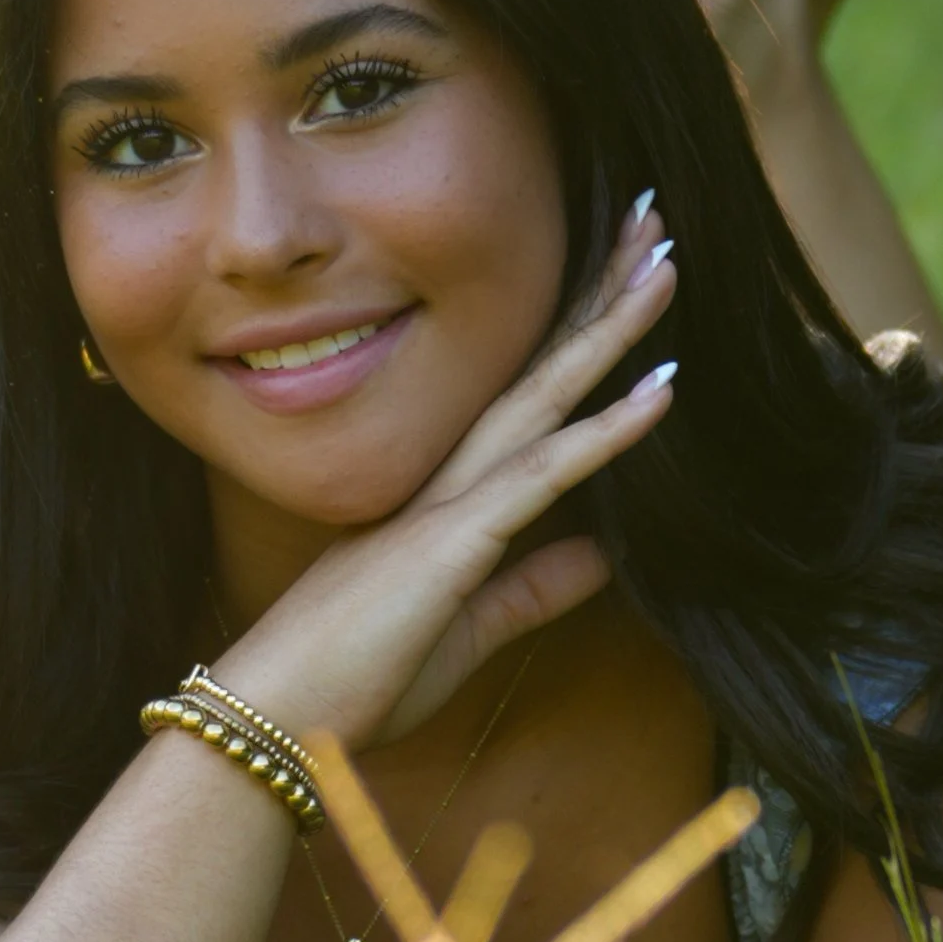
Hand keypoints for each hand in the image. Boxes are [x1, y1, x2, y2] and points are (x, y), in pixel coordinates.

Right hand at [218, 198, 677, 751]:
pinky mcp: (455, 541)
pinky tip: (659, 388)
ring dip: (609, 328)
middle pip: (541, 369)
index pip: (529, 402)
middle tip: (649, 222)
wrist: (279, 718)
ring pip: (547, 396)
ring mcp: (450, 504)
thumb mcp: (465, 633)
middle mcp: (448, 482)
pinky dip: (604, 430)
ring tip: (663, 262)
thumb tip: (598, 558)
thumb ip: (530, 590)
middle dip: (597, 294)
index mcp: (446, 502)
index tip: (626, 281)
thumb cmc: (353, 684)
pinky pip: (545, 472)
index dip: (580, 339)